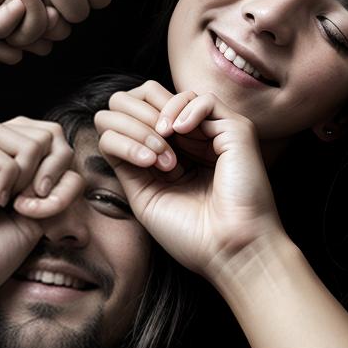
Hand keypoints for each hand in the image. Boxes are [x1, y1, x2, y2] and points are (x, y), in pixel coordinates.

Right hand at [0, 117, 82, 311]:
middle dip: (55, 160)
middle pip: (37, 127)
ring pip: (15, 128)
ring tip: (21, 198)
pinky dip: (8, 174)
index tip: (52, 204)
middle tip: (40, 197)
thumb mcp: (31, 227)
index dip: (63, 166)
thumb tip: (71, 175)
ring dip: (32, 163)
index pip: (47, 138)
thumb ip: (50, 197)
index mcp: (5, 173)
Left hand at [96, 86, 279, 279]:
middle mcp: (197, 143)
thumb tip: (110, 133)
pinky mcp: (237, 130)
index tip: (138, 165)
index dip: (129, 133)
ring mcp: (218, 135)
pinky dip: (186, 110)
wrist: (229, 250)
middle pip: (156, 102)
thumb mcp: (145, 195)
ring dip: (161, 118)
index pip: (143, 122)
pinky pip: (206, 99)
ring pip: (179, 97)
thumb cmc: (192, 234)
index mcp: (177, 158)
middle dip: (140, 120)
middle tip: (146, 152)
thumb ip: (127, 163)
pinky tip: (180, 133)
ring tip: (162, 149)